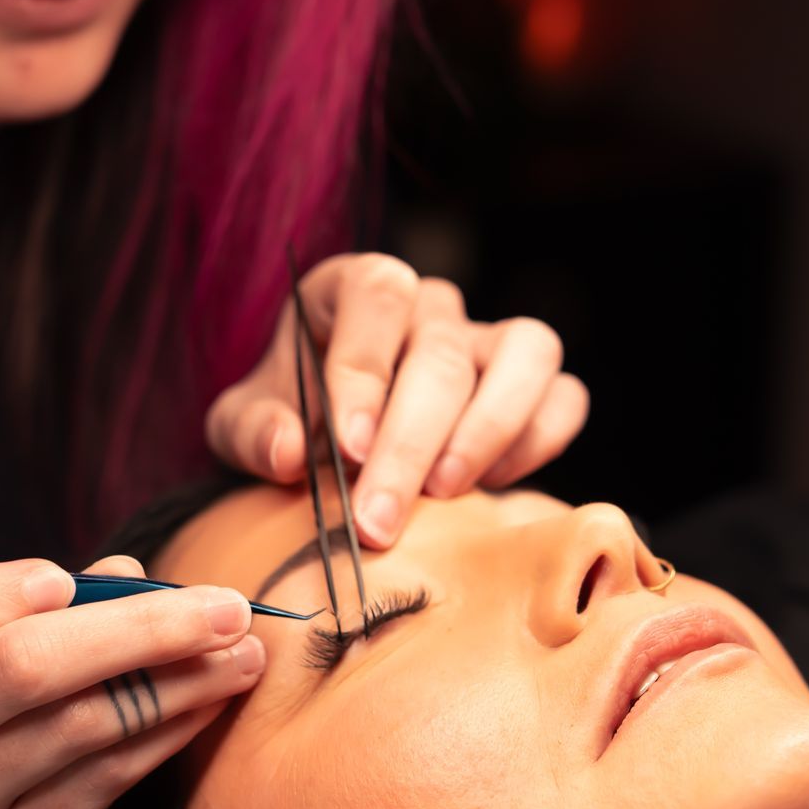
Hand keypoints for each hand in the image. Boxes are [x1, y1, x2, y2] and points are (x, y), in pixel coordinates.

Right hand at [0, 554, 263, 808]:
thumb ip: (40, 605)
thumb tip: (131, 574)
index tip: (63, 580)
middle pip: (19, 669)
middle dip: (140, 629)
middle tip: (228, 607)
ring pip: (81, 727)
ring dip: (179, 683)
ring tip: (243, 654)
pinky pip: (106, 780)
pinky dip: (169, 733)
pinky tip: (210, 703)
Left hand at [205, 253, 588, 546]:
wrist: (335, 448)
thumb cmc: (290, 420)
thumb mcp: (245, 425)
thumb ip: (252, 431)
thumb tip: (286, 451)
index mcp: (356, 288)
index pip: (378, 293)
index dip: (364, 370)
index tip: (348, 450)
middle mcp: (430, 305)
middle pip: (441, 352)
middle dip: (410, 443)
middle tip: (378, 520)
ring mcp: (488, 338)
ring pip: (527, 353)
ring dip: (488, 431)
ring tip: (443, 495)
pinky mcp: (533, 383)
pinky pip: (564, 398)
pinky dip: (536, 443)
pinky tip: (489, 487)